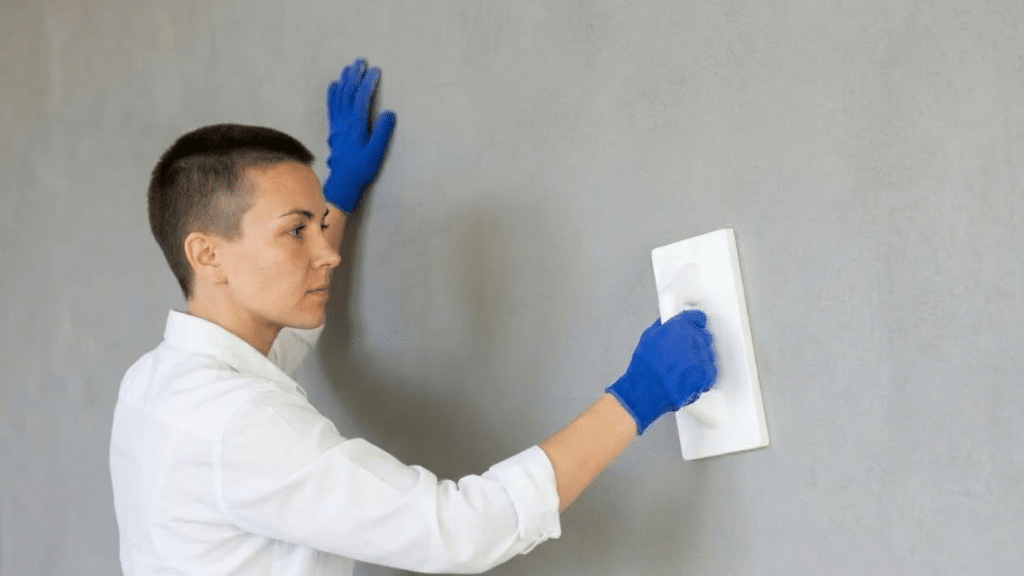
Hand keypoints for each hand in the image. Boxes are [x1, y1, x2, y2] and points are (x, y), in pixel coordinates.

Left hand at [323, 58, 396, 212]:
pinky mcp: (334, 129)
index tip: (375, 70)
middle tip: (360, 61)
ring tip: (348, 68)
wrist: (342, 181)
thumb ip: (382, 131)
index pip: (361, 97)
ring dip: (344, 80)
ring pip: (339, 96)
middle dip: (354, 75)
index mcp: (356, 124)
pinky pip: (332, 106)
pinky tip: (334, 85)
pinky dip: (333, 93)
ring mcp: (337, 124)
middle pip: (348, 92)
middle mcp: (344, 120)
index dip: (368, 82)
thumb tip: (389, 112)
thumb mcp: (376, 151)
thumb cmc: (361, 168)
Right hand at [605, 310, 716, 434]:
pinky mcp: (706, 373)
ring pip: (708, 355)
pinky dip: (702, 377)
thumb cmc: (644, 369)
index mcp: (678, 326)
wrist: (646, 392)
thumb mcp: (647, 339)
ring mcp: (701, 356)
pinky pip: (710, 372)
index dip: (696, 324)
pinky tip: (688, 379)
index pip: (698, 317)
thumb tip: (666, 324)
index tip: (695, 327)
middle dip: (696, 344)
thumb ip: (662, 327)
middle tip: (683, 355)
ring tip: (682, 370)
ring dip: (699, 362)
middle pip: (704, 336)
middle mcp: (692, 338)